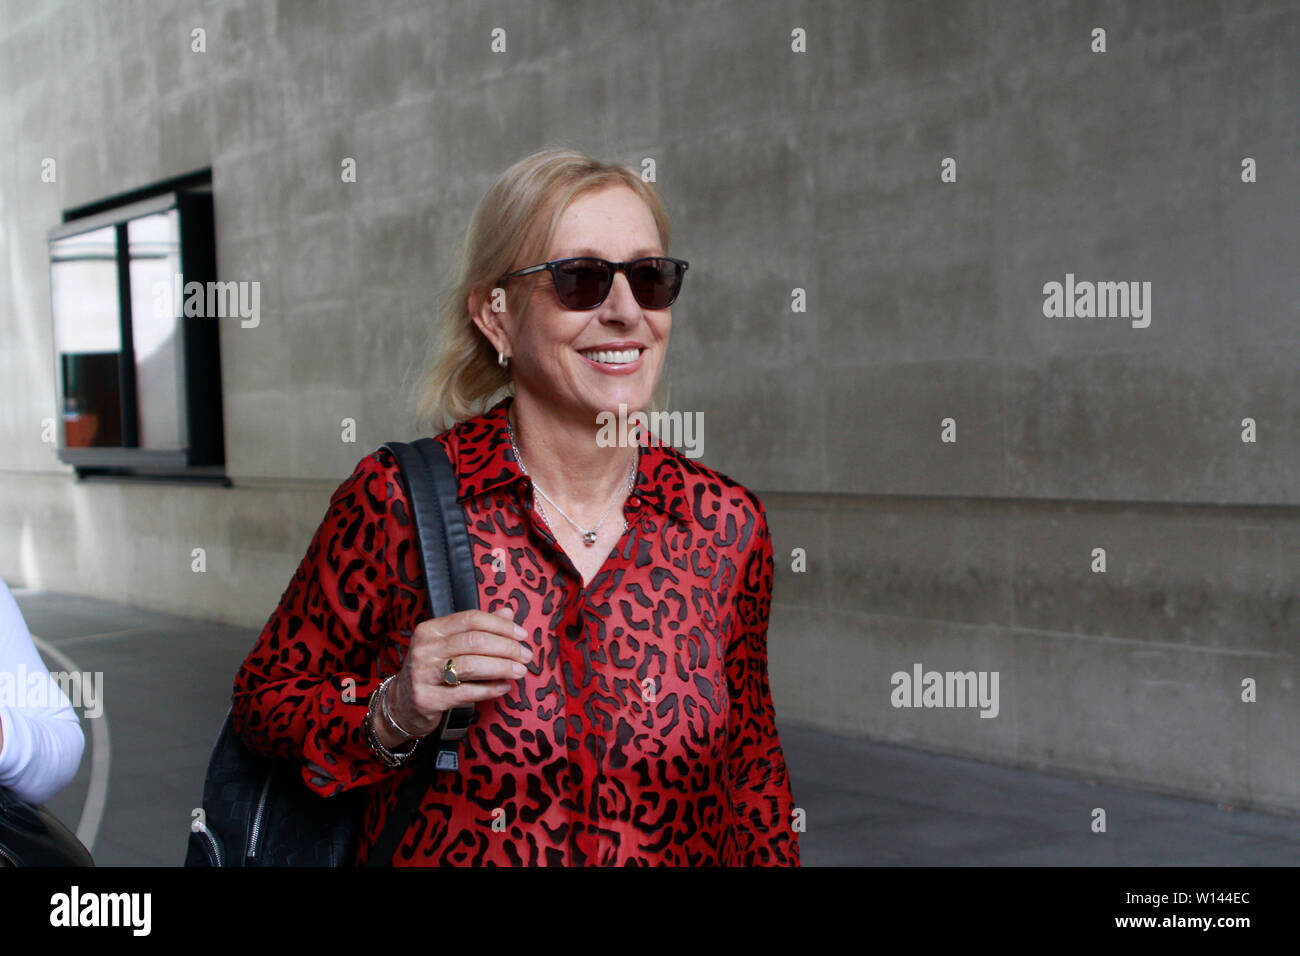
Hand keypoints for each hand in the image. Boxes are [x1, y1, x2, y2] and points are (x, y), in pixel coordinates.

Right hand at [374, 607, 530, 748]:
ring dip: (501, 668)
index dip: (500, 625)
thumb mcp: (450, 644)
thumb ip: (478, 628)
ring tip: (520, 671)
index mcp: (431, 629)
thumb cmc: (433, 670)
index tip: (522, 635)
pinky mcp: (427, 699)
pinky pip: (465, 693)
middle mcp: (425, 648)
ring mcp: (423, 674)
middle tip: (526, 656)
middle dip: (506, 648)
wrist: (401, 704)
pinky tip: (504, 687)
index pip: (471, 618)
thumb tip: (508, 612)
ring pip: (471, 666)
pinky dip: (489, 690)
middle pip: (474, 641)